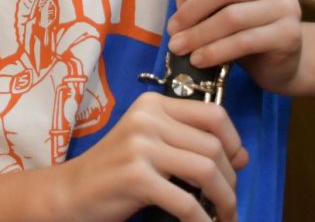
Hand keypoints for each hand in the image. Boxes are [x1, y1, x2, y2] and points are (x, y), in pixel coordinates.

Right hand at [60, 92, 247, 221]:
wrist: (71, 192)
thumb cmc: (116, 171)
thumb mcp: (152, 147)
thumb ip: (192, 144)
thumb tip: (243, 155)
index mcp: (152, 104)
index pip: (214, 114)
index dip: (234, 142)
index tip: (236, 167)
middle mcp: (146, 118)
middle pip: (214, 146)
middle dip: (231, 181)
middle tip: (227, 203)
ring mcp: (140, 146)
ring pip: (207, 171)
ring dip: (224, 202)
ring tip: (223, 218)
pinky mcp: (136, 177)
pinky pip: (187, 202)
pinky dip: (202, 221)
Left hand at [165, 0, 303, 94]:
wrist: (284, 58)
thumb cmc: (248, 19)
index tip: (176, 4)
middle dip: (191, 12)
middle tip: (172, 30)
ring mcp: (288, 6)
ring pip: (231, 18)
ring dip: (199, 35)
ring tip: (179, 47)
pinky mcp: (289, 35)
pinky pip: (243, 41)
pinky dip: (216, 51)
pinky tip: (200, 59)